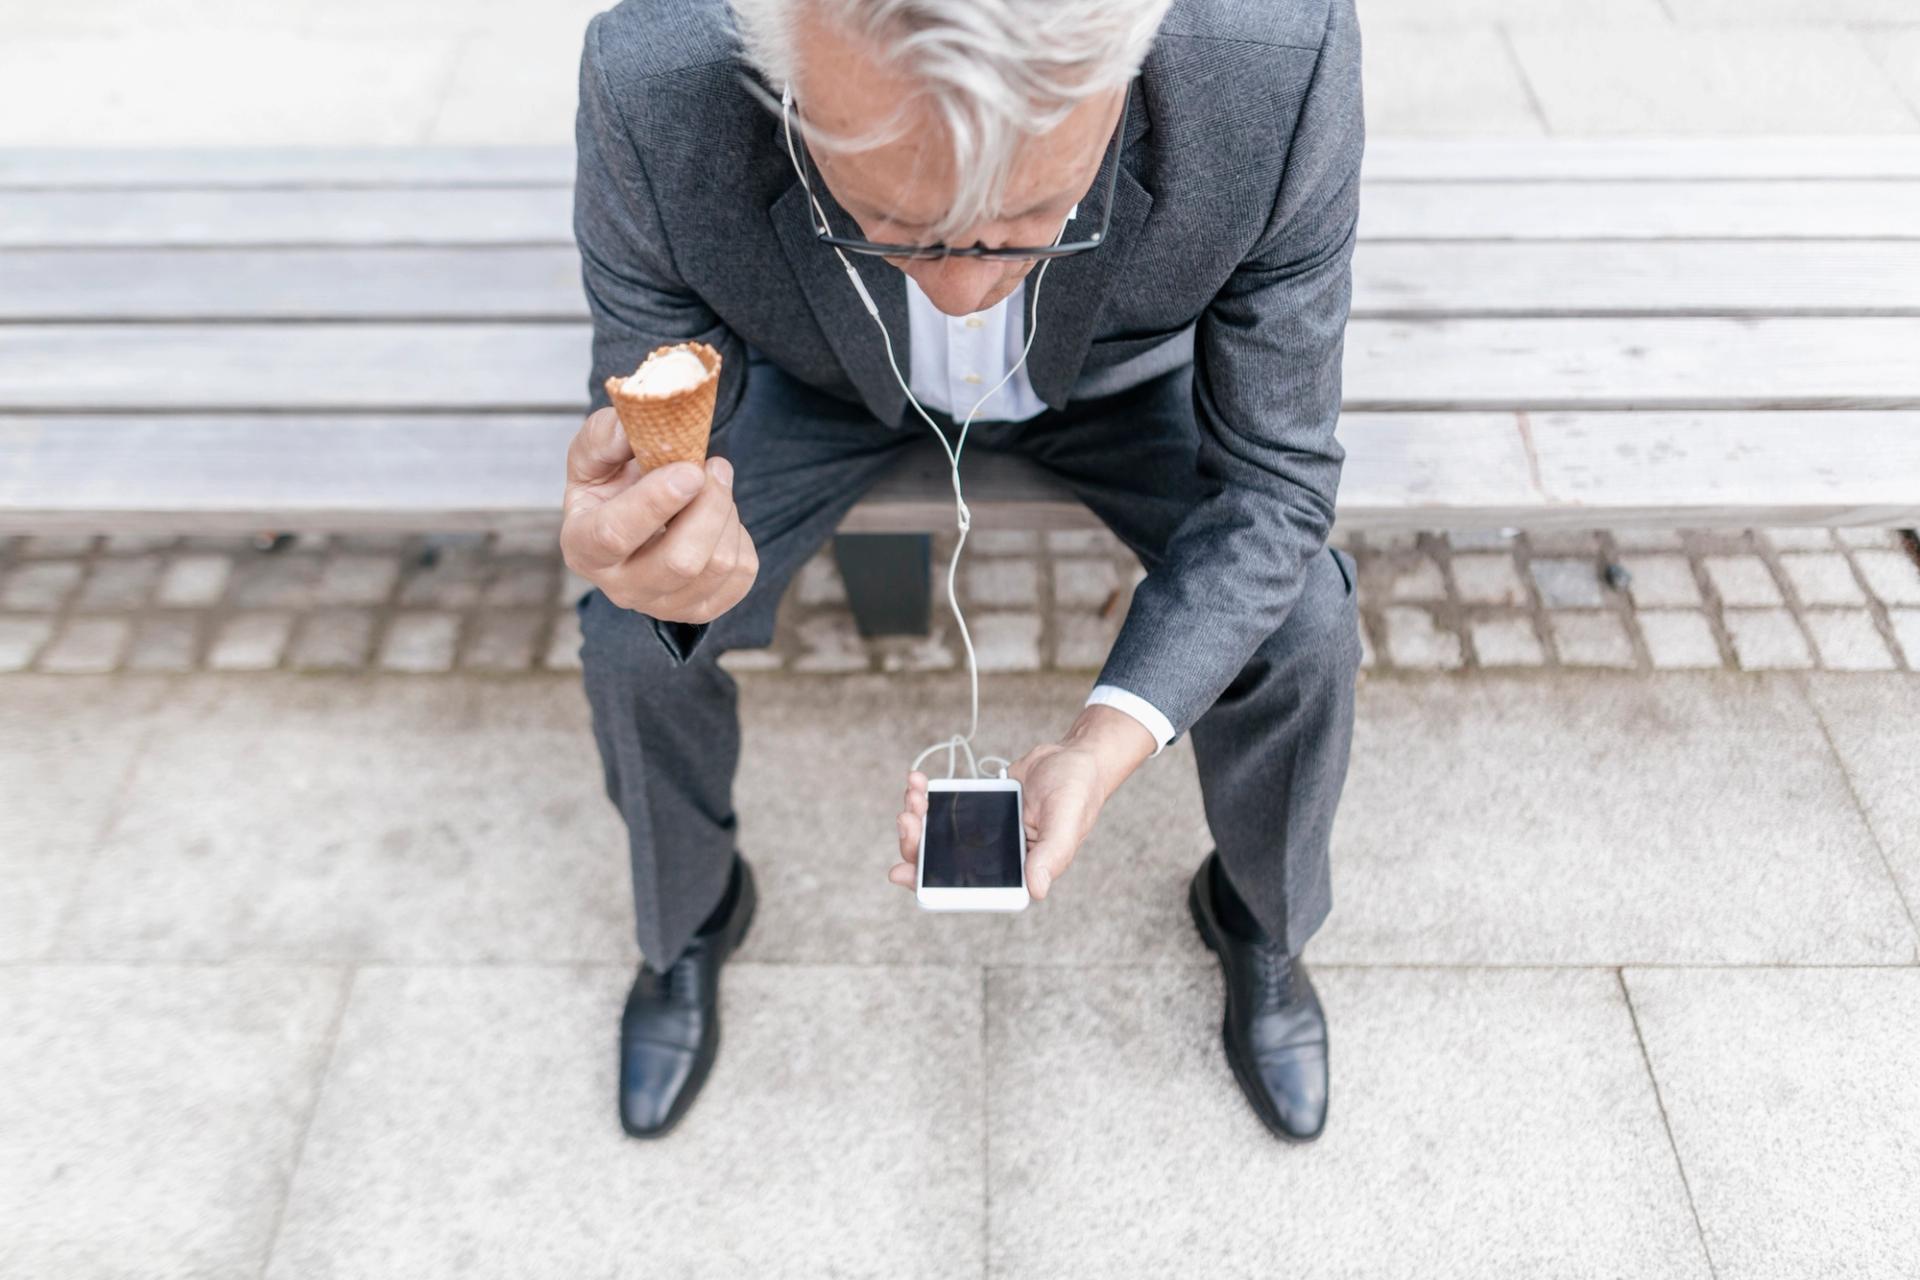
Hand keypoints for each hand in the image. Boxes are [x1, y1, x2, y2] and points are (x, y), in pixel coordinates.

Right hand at [560, 407, 757, 623]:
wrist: (638, 515)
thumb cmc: (613, 483)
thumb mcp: (596, 452)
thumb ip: (606, 434)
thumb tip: (630, 429)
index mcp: (583, 546)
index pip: (614, 536)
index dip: (655, 502)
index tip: (689, 470)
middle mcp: (618, 587)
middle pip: (680, 561)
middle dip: (710, 505)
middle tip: (714, 467)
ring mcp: (661, 605)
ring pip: (717, 566)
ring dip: (727, 513)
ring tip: (714, 487)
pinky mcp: (700, 610)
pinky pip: (741, 574)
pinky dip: (741, 537)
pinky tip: (719, 520)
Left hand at [888, 706, 1157, 899]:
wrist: (1074, 756)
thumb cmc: (1078, 792)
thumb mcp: (1067, 823)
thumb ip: (1051, 856)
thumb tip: (1036, 890)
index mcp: (1017, 870)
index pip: (967, 887)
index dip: (931, 885)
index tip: (903, 872)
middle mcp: (996, 856)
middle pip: (943, 861)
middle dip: (917, 843)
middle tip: (907, 818)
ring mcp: (984, 831)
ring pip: (938, 834)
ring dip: (918, 816)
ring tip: (913, 793)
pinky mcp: (978, 807)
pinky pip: (945, 807)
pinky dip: (927, 796)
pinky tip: (918, 782)